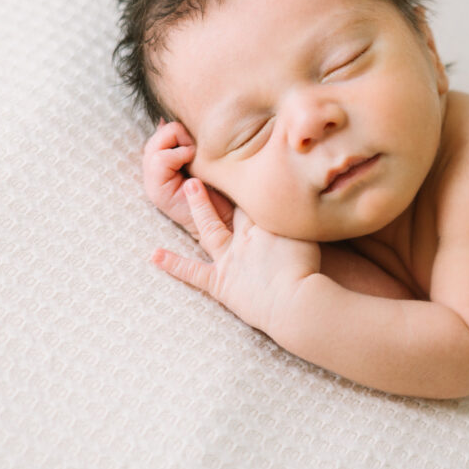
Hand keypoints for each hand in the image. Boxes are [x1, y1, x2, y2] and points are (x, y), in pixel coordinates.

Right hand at [143, 119, 233, 236]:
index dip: (178, 129)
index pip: (160, 133)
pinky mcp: (157, 192)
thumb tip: (170, 117)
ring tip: (195, 157)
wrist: (230, 219)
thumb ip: (192, 141)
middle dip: (178, 133)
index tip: (197, 140)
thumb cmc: (225, 188)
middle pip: (155, 137)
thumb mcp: (207, 157)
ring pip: (154, 147)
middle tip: (197, 148)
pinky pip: (159, 160)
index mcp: (165, 163)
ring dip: (179, 144)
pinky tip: (192, 164)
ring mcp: (153, 183)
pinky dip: (178, 155)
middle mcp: (154, 173)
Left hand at [152, 177, 321, 333]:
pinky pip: (194, 272)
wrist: (295, 302)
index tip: (246, 166)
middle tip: (210, 167)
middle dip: (221, 187)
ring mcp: (231, 259)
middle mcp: (246, 238)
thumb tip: (314, 203)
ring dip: (199, 208)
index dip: (250, 183)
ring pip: (210, 228)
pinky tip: (154, 255)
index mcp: (268, 227)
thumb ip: (306, 221)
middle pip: (231, 206)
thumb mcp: (311, 238)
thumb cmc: (308, 272)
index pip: (255, 198)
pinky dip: (174, 265)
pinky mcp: (222, 283)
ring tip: (186, 187)